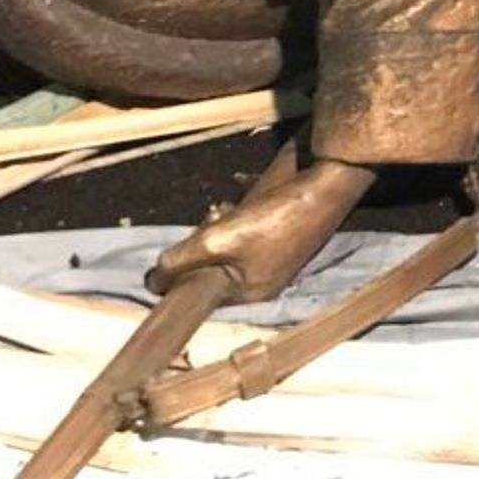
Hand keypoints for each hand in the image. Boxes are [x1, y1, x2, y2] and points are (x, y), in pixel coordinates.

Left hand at [147, 162, 365, 300]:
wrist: (326, 183)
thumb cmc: (277, 217)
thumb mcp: (220, 240)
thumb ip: (182, 259)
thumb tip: (152, 281)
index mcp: (250, 293)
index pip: (201, 295)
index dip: (180, 276)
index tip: (167, 260)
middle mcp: (259, 279)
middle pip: (210, 267)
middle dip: (201, 243)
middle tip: (211, 220)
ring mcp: (268, 255)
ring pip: (223, 246)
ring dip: (215, 226)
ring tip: (224, 210)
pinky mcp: (275, 231)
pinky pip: (240, 231)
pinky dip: (233, 217)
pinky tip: (237, 202)